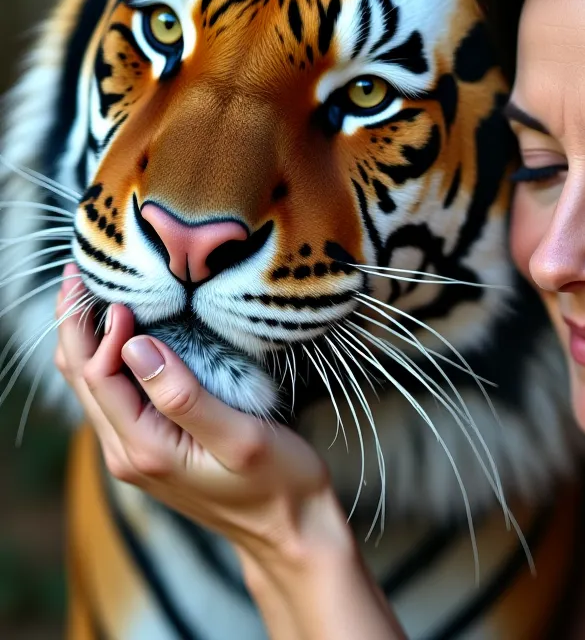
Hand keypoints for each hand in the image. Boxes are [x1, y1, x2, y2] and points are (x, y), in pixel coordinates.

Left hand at [54, 264, 404, 639]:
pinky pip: (115, 398)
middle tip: (80, 270)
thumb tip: (135, 345)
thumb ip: (184, 395)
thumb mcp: (240, 437)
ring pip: (94, 387)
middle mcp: (128, 454)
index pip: (97, 375)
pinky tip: (123, 334)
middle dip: (77, 323)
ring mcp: (137, 454)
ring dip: (89, 339)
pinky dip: (110, 359)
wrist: (291, 530)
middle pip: (83, 378)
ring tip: (92, 291)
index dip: (99, 326)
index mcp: (144, 448)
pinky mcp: (152, 450)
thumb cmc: (278, 482)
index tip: (121, 287)